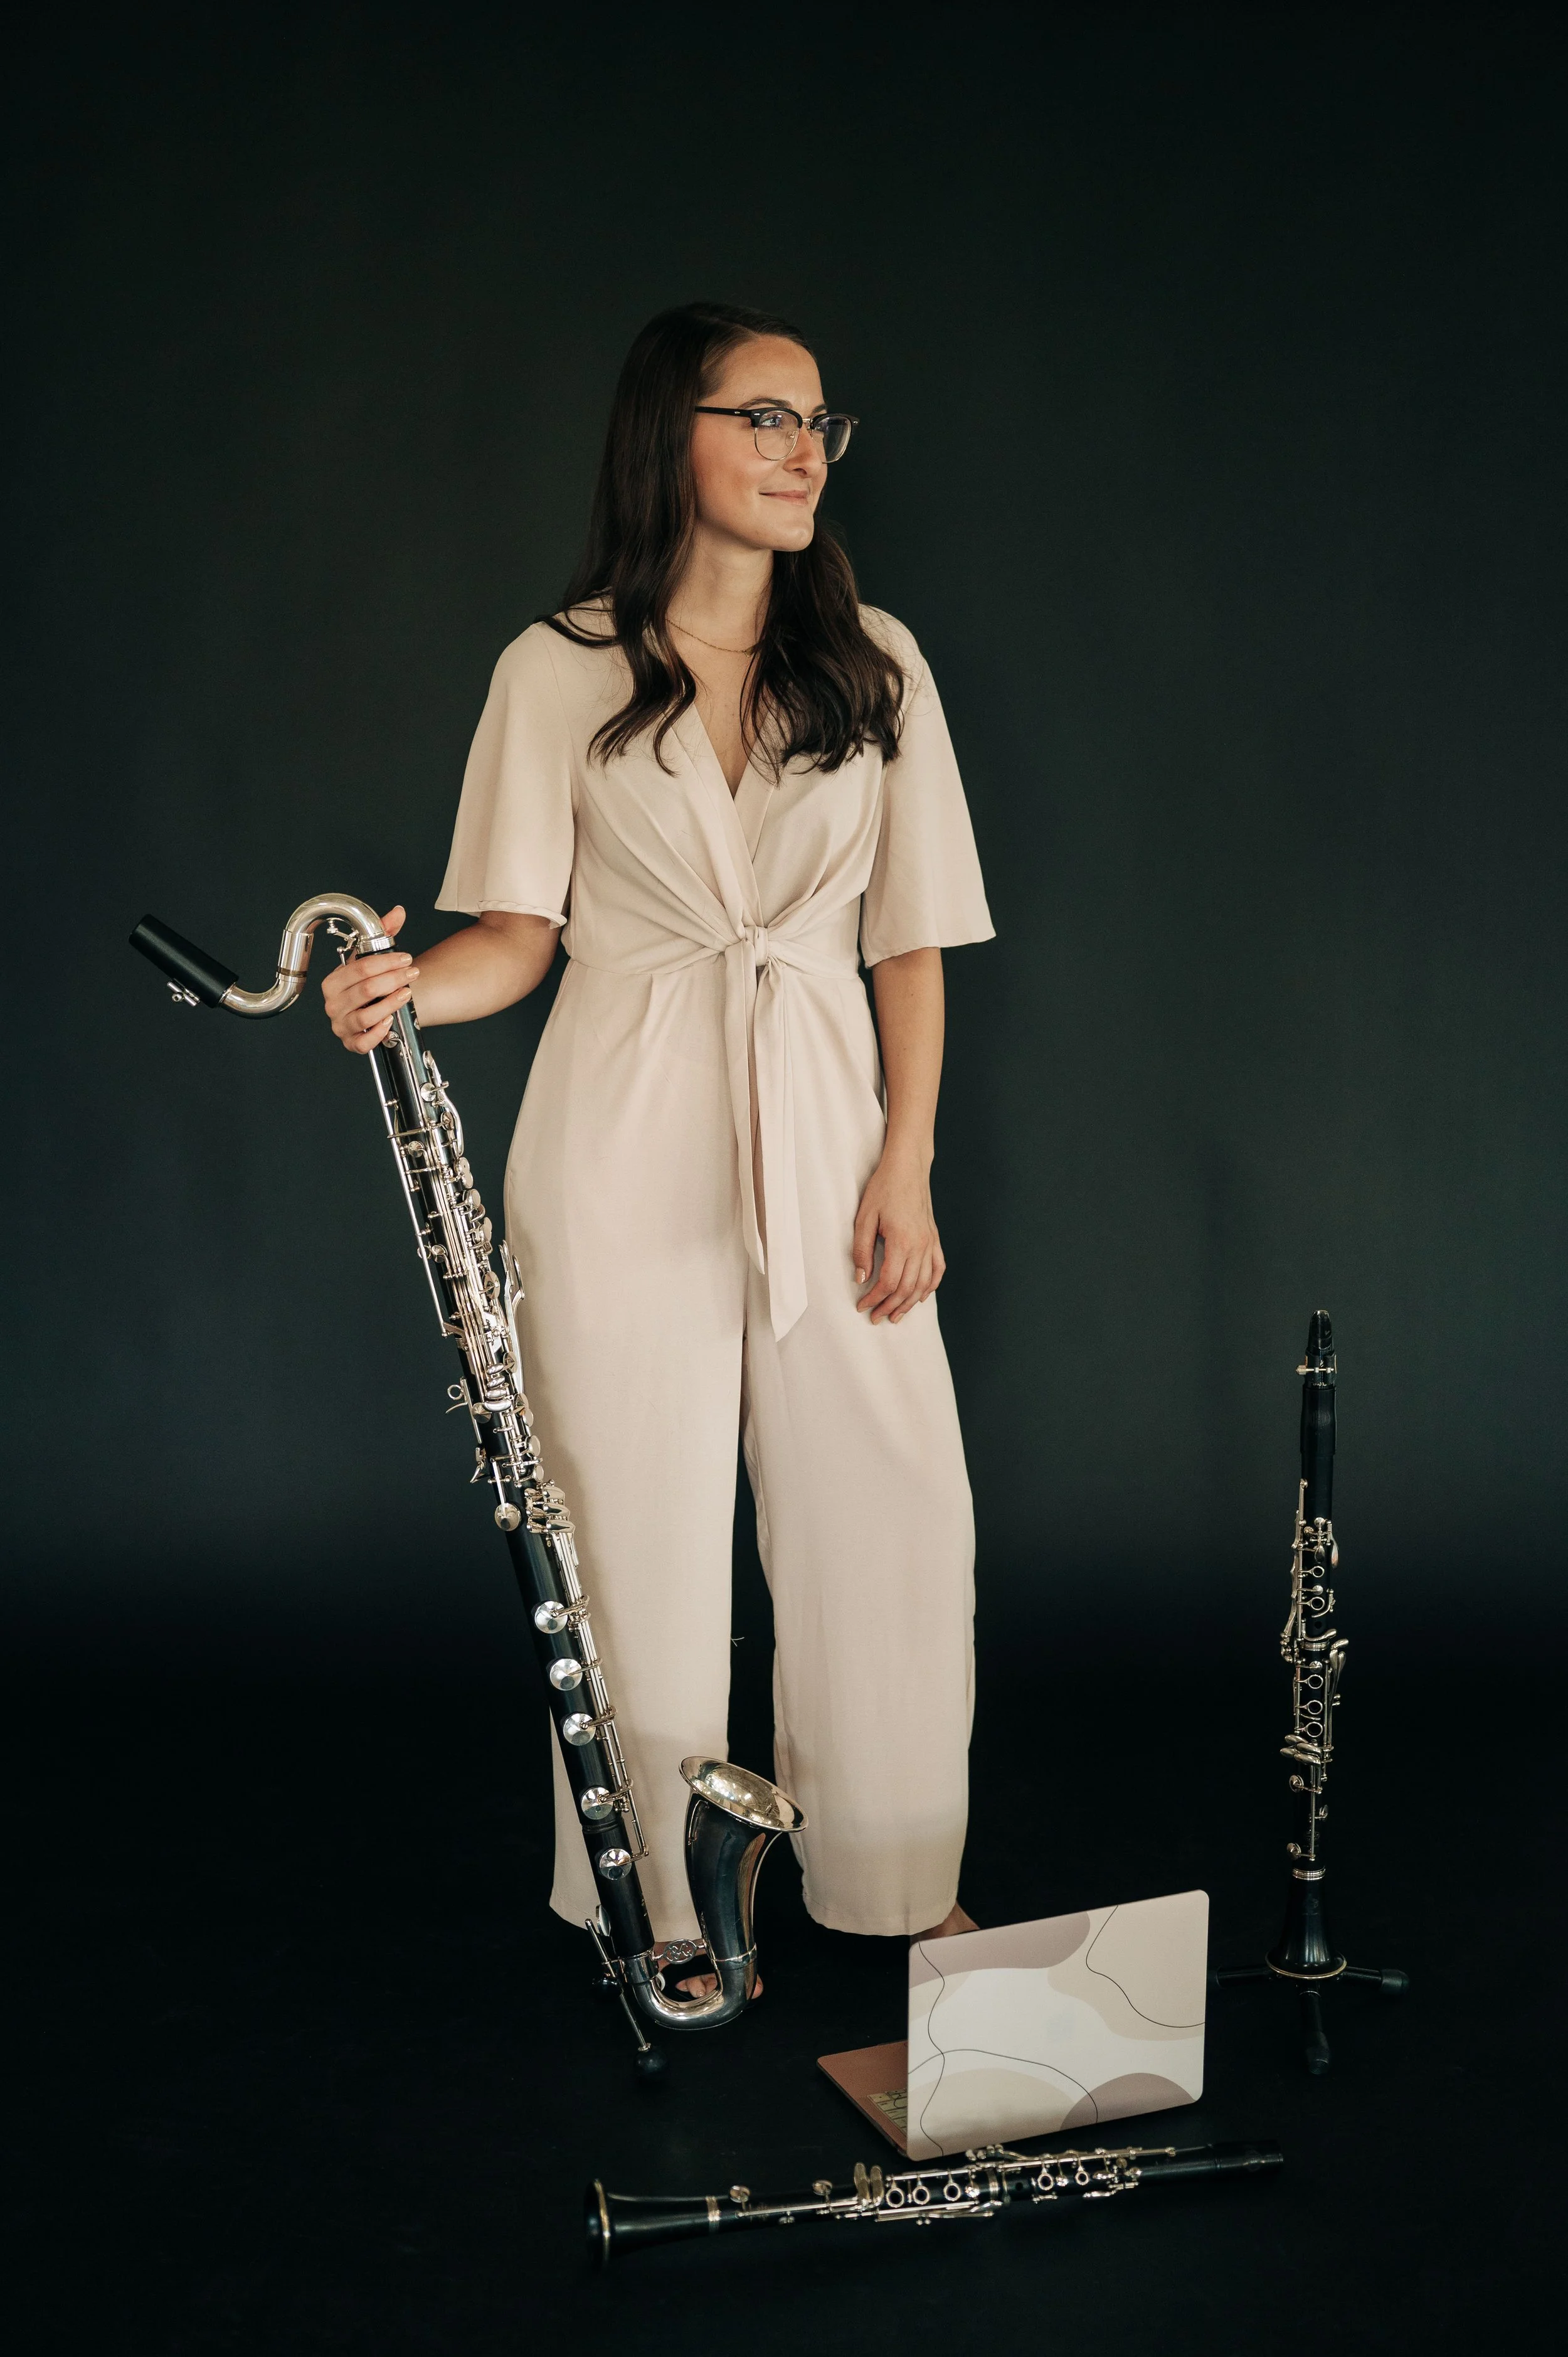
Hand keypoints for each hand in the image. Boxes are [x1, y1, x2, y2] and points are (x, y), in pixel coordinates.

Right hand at [321, 904, 418, 1053]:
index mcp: (332, 982)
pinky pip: (363, 1043)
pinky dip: (378, 1033)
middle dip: (394, 979)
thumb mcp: (370, 958)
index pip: (360, 968)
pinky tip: (390, 1020)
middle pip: (366, 990)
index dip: (387, 962)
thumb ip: (384, 933)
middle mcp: (333, 1004)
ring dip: (391, 1003)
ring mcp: (341, 1025)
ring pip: (366, 1016)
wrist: (367, 1006)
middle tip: (411, 972)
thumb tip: (398, 912)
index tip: (405, 958)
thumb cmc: (365, 983)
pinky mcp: (351, 1042)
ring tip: (406, 993)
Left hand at [852, 1150, 945, 1324]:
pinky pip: (938, 1269)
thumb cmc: (884, 1189)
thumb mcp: (864, 1218)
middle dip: (890, 1307)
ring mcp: (930, 1243)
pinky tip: (921, 1296)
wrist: (908, 1167)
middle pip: (907, 1288)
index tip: (862, 1306)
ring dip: (909, 1303)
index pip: (889, 1282)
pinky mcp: (934, 1238)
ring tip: (896, 1315)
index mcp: (901, 1242)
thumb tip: (861, 1278)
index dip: (875, 1299)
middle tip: (876, 1318)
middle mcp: (920, 1246)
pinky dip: (930, 1286)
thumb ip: (862, 1250)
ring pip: (923, 1284)